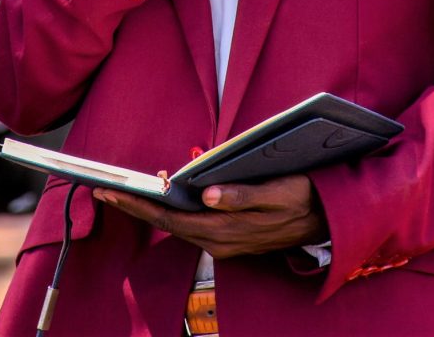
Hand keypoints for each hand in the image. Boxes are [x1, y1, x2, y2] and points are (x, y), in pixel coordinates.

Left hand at [93, 174, 327, 257]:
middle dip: (135, 207)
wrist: (328, 220)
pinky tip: (166, 200)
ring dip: (152, 211)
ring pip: (178, 228)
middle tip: (105, 189)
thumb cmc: (303, 197)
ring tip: (128, 193)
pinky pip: (192, 228)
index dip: (140, 204)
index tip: (112, 191)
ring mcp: (225, 243)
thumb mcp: (278, 192)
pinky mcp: (230, 239)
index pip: (171, 218)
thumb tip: (207, 195)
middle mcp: (220, 241)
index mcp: (226, 229)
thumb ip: (242, 196)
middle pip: (167, 225)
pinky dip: (173, 213)